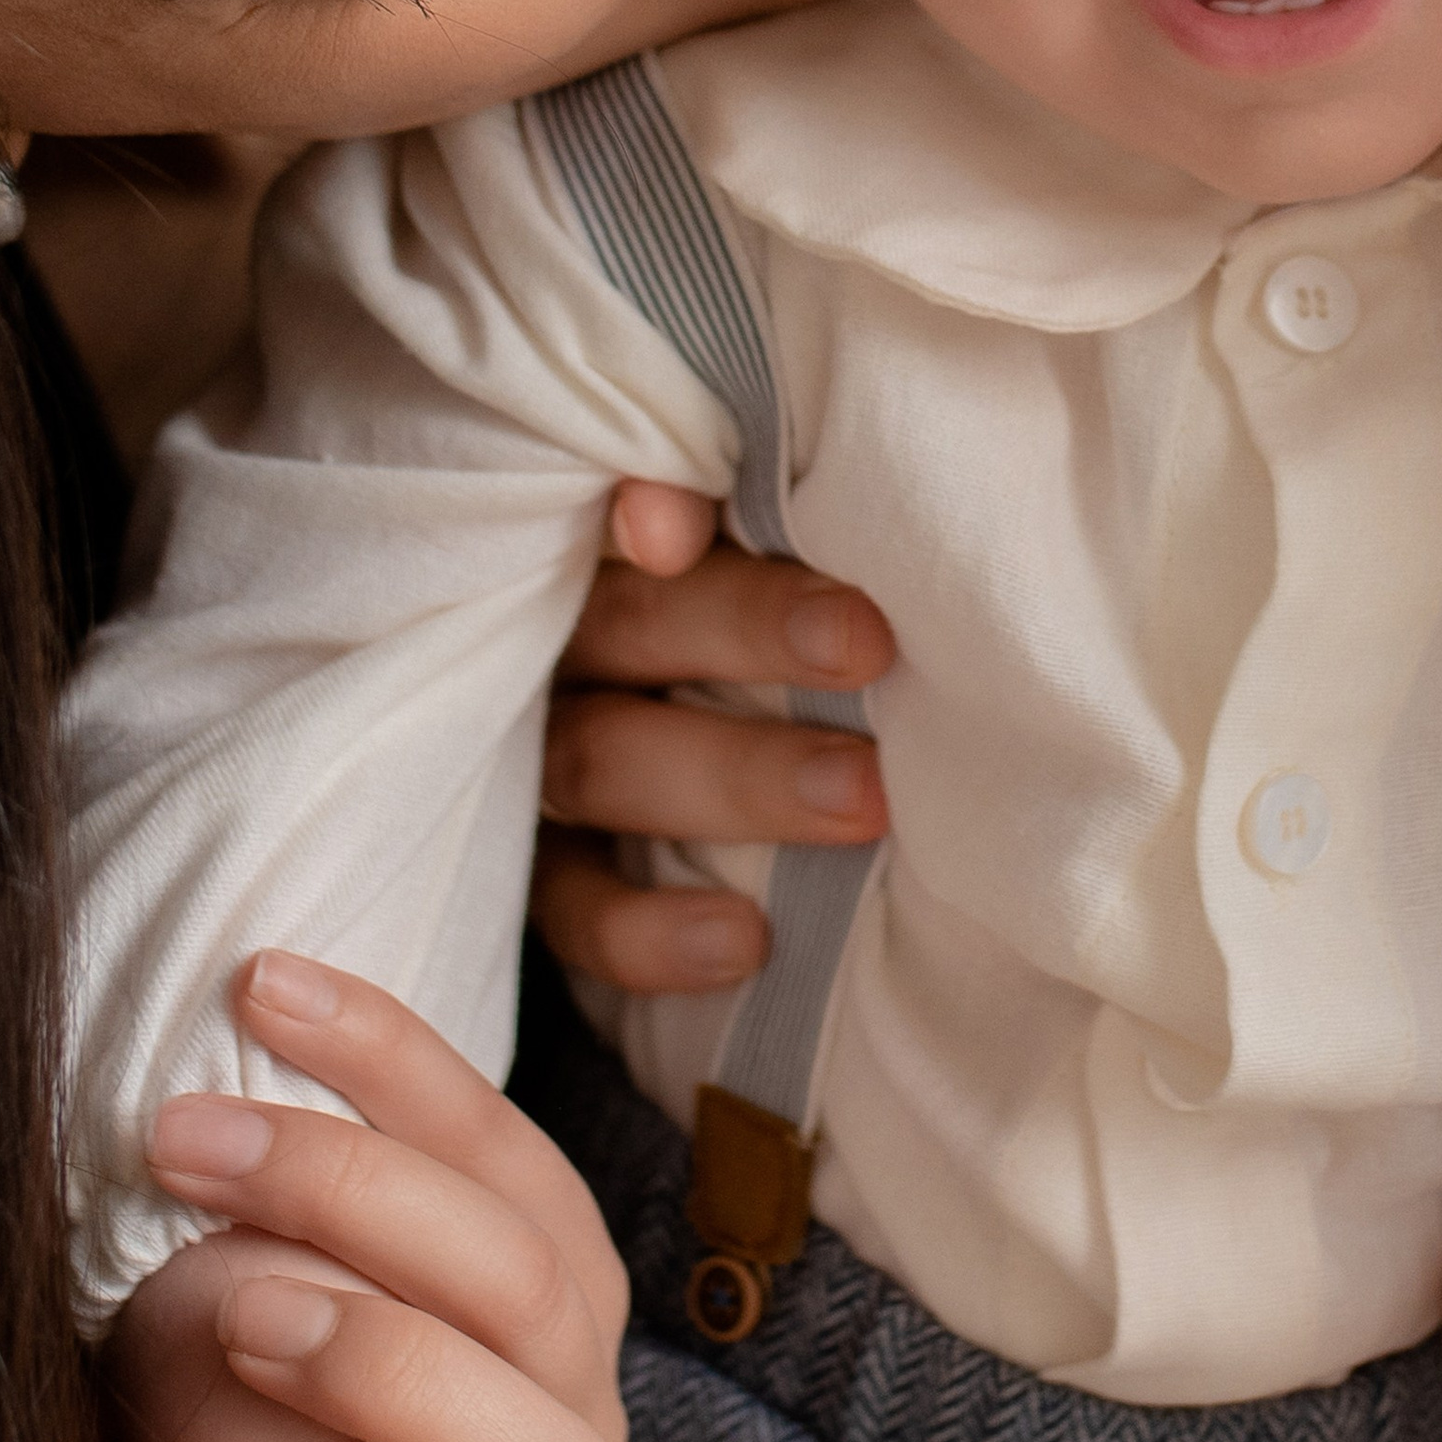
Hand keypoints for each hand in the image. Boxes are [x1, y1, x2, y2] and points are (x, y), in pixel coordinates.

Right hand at [97, 956, 656, 1441]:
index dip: (395, 1386)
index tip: (240, 1320)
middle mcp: (585, 1429)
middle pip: (512, 1300)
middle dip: (344, 1206)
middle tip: (183, 1158)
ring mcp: (582, 1316)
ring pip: (510, 1187)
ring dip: (360, 1105)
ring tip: (219, 1055)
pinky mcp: (550, 1215)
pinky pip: (487, 1112)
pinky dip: (384, 1047)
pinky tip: (274, 992)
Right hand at [530, 477, 894, 996]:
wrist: (690, 787)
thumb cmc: (768, 636)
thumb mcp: (764, 567)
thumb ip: (790, 537)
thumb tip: (909, 506)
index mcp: (611, 541)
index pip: (622, 503)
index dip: (650, 505)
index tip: (679, 531)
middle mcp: (557, 640)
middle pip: (630, 623)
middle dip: (746, 629)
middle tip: (867, 646)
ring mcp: (532, 758)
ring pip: (602, 761)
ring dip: (736, 780)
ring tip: (860, 801)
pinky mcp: (533, 875)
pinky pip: (574, 910)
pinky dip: (650, 930)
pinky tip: (744, 938)